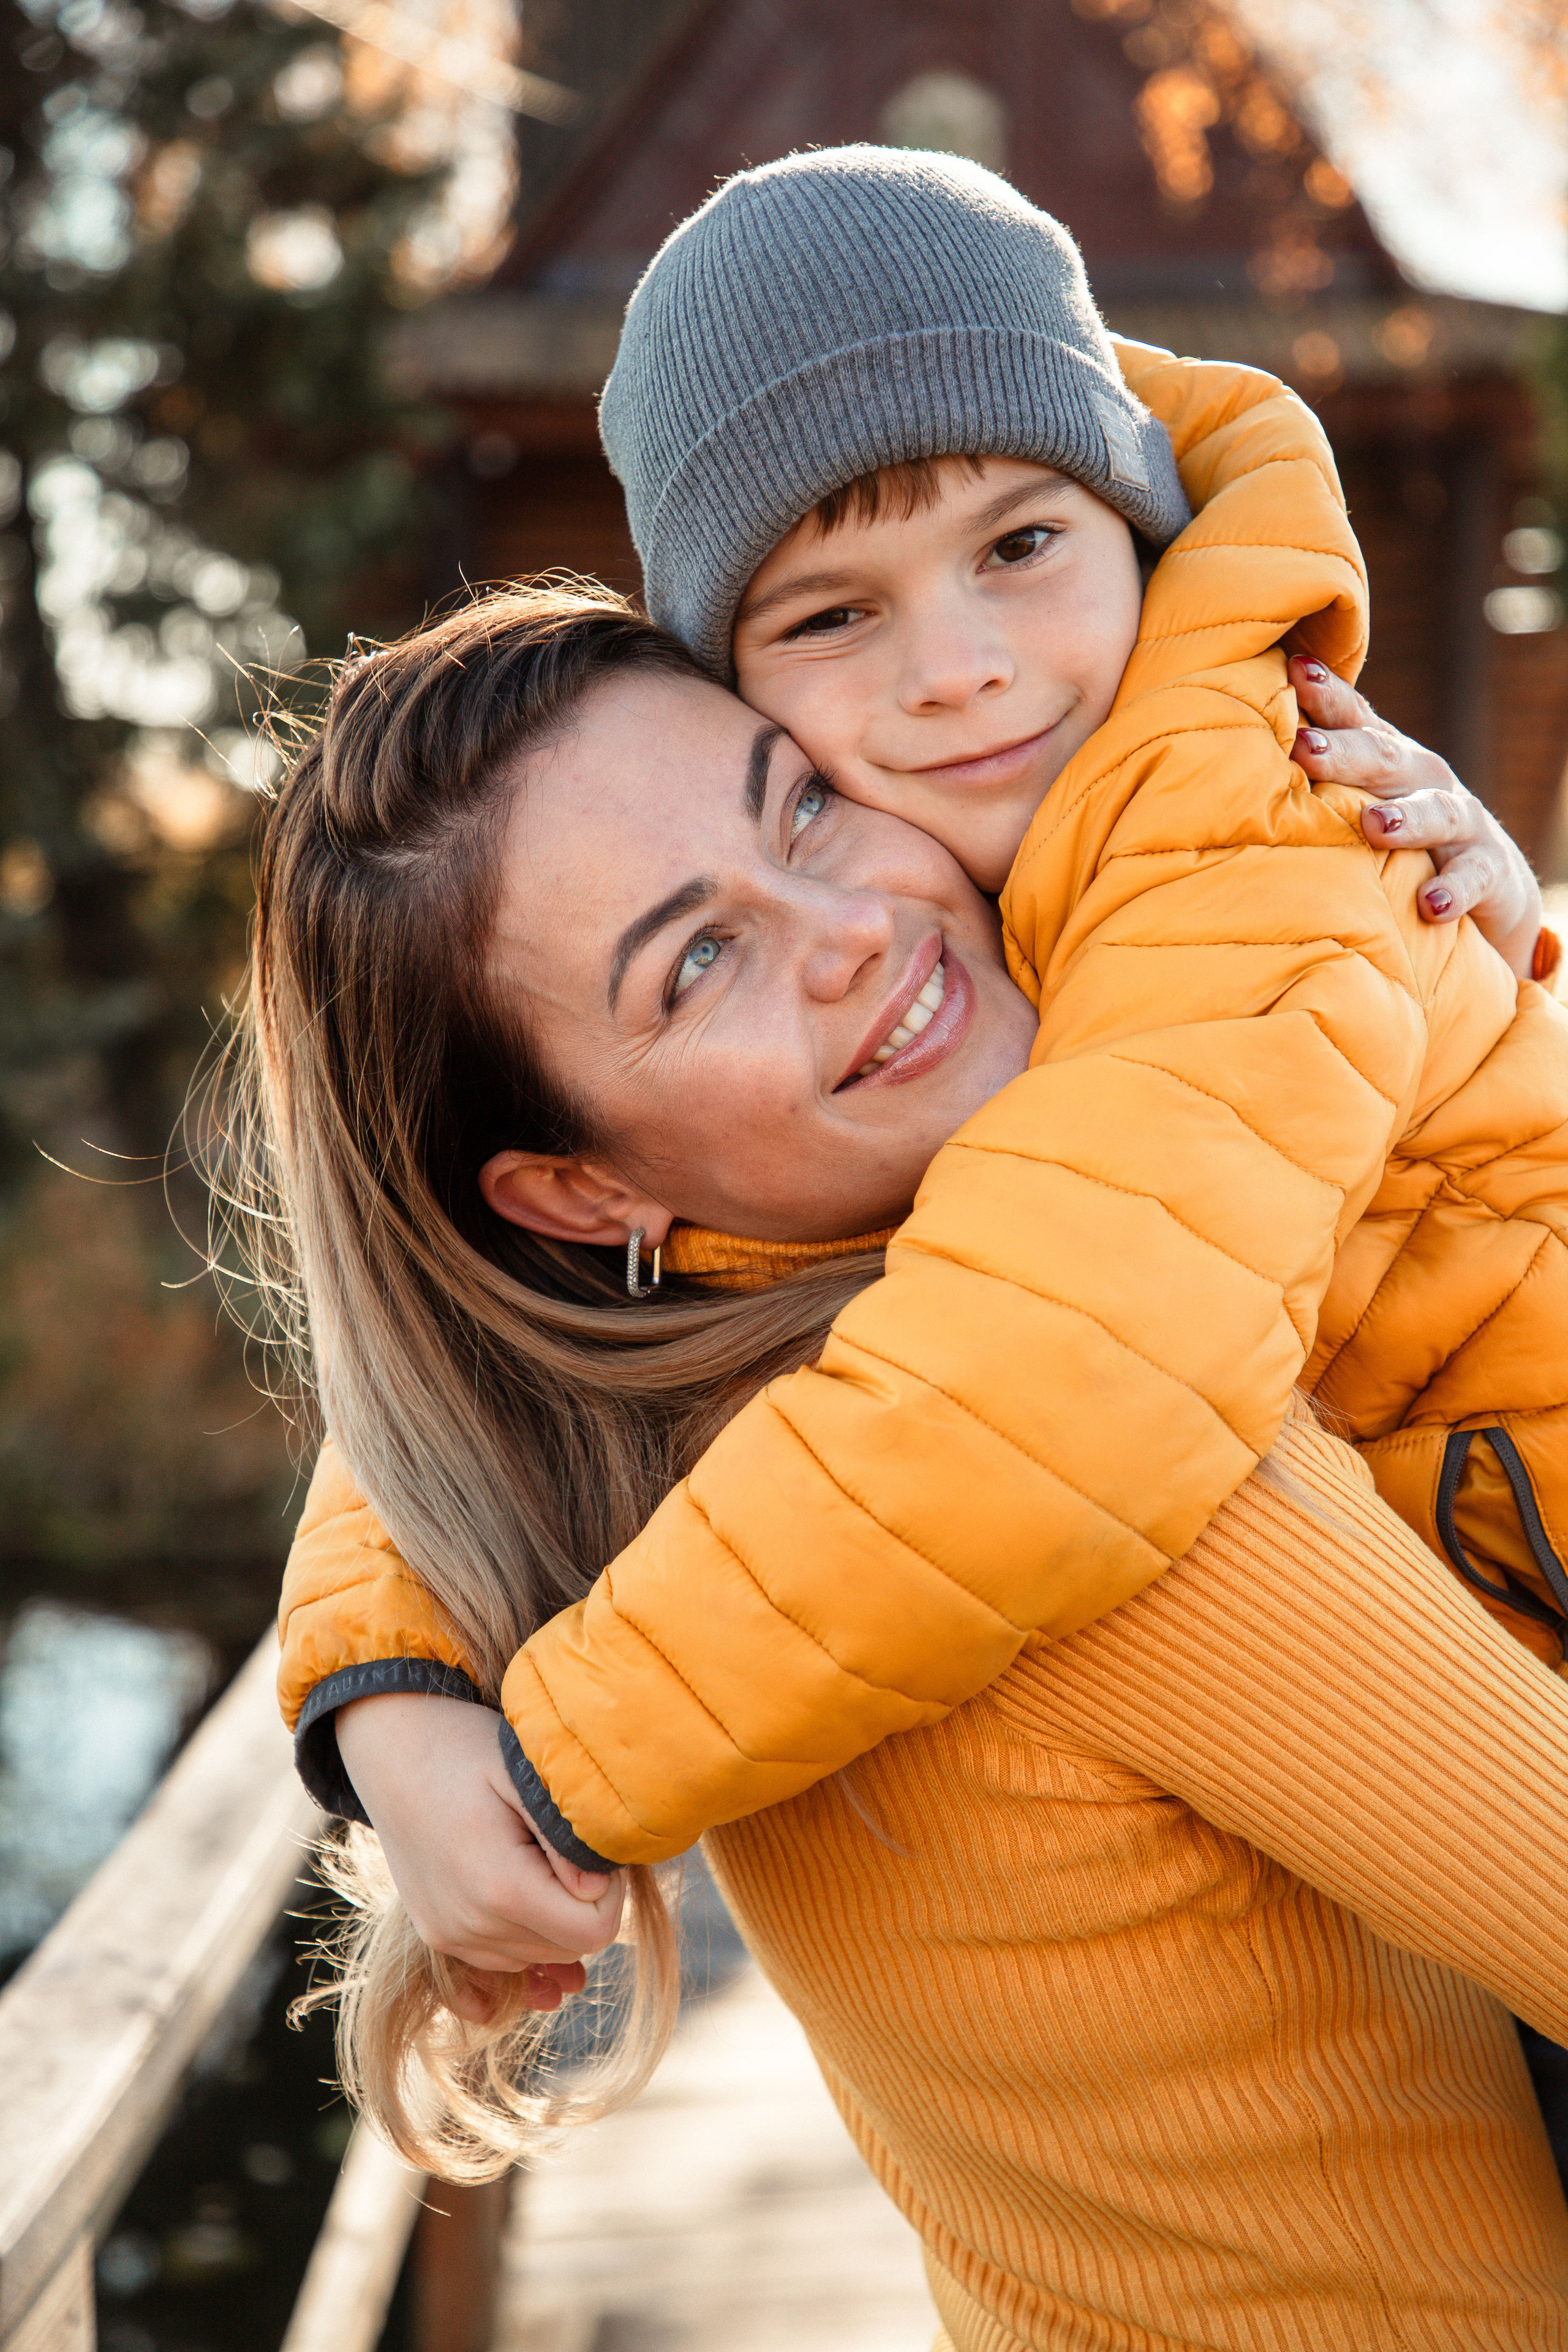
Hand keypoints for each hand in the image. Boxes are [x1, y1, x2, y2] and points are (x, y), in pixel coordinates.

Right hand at [335, 1691, 624, 2025]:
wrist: (390, 1749)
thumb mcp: (524, 1776)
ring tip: (533, 1855)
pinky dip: (521, 1928)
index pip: (593, 1932)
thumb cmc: (465, 1749)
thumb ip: (566, 1839)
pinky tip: (515, 1881)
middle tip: (564, 1847)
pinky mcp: (436, 1934)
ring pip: (537, 1955)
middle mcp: (469, 1926)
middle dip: (582, 1905)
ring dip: (552, 1917)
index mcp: (499, 1887)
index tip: (591, 1848)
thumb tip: (596, 1890)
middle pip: (567, 1949)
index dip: (609, 1893)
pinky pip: (503, 1956)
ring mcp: (447, 1936)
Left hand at [1288, 654, 1542, 980]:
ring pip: (1437, 812)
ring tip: (1374, 828)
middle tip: (1304, 748)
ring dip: (1407, 820)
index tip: (1292, 672)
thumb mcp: (1359, 799)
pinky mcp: (1487, 868)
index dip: (1326, 694)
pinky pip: (1473, 878)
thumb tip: (1223, 765)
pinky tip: (1432, 904)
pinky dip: (1455, 889)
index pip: (1354, 719)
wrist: (1486, 880)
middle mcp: (1423, 779)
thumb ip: (1311, 782)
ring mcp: (1460, 821)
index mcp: (1385, 758)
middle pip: (1384, 758)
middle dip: (1345, 752)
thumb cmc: (1398, 833)